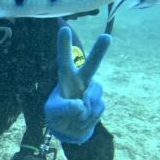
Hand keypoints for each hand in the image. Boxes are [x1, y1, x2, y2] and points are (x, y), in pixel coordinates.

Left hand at [45, 27, 109, 144]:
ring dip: (84, 111)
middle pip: (92, 65)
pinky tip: (82, 119)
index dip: (64, 46)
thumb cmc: (57, 115)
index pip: (64, 61)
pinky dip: (88, 119)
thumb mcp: (53, 113)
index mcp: (66, 78)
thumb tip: (80, 105)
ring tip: (75, 116)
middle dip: (99, 51)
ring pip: (93, 97)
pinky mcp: (100, 102)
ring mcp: (92, 91)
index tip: (64, 29)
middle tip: (106, 37)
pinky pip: (96, 110)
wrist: (69, 129)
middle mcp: (81, 80)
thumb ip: (64, 109)